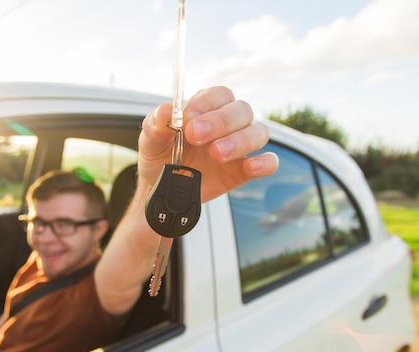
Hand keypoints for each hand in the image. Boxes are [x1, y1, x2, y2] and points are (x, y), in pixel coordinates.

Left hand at [138, 86, 278, 201]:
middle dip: (221, 121)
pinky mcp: (244, 170)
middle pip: (241, 110)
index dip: (206, 104)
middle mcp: (227, 124)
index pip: (218, 95)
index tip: (188, 119)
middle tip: (196, 136)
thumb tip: (164, 112)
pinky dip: (265, 163)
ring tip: (216, 154)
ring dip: (240, 141)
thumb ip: (155, 126)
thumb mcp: (149, 141)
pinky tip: (250, 166)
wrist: (161, 189)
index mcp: (206, 109)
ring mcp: (239, 146)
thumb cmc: (159, 158)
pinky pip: (269, 162)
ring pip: (258, 132)